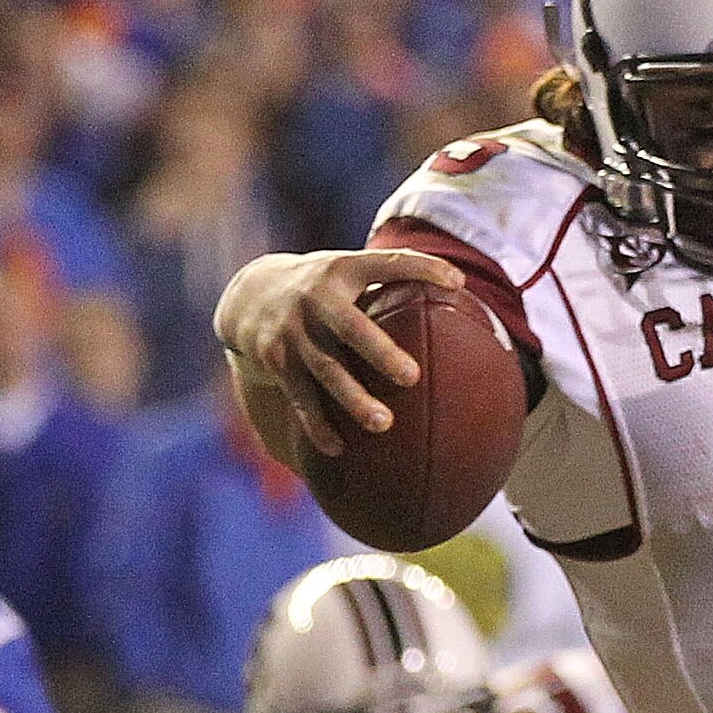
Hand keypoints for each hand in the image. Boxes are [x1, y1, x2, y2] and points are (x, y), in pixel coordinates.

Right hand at [214, 248, 465, 456]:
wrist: (250, 294)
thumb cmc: (325, 287)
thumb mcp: (350, 271)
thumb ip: (394, 276)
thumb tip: (461, 289)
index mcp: (343, 271)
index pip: (388, 264)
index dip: (422, 268)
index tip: (458, 282)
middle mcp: (316, 299)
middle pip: (350, 328)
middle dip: (380, 352)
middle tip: (412, 376)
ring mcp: (293, 332)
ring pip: (326, 370)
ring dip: (353, 399)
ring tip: (384, 424)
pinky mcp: (277, 361)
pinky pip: (300, 398)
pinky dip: (317, 425)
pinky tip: (338, 448)